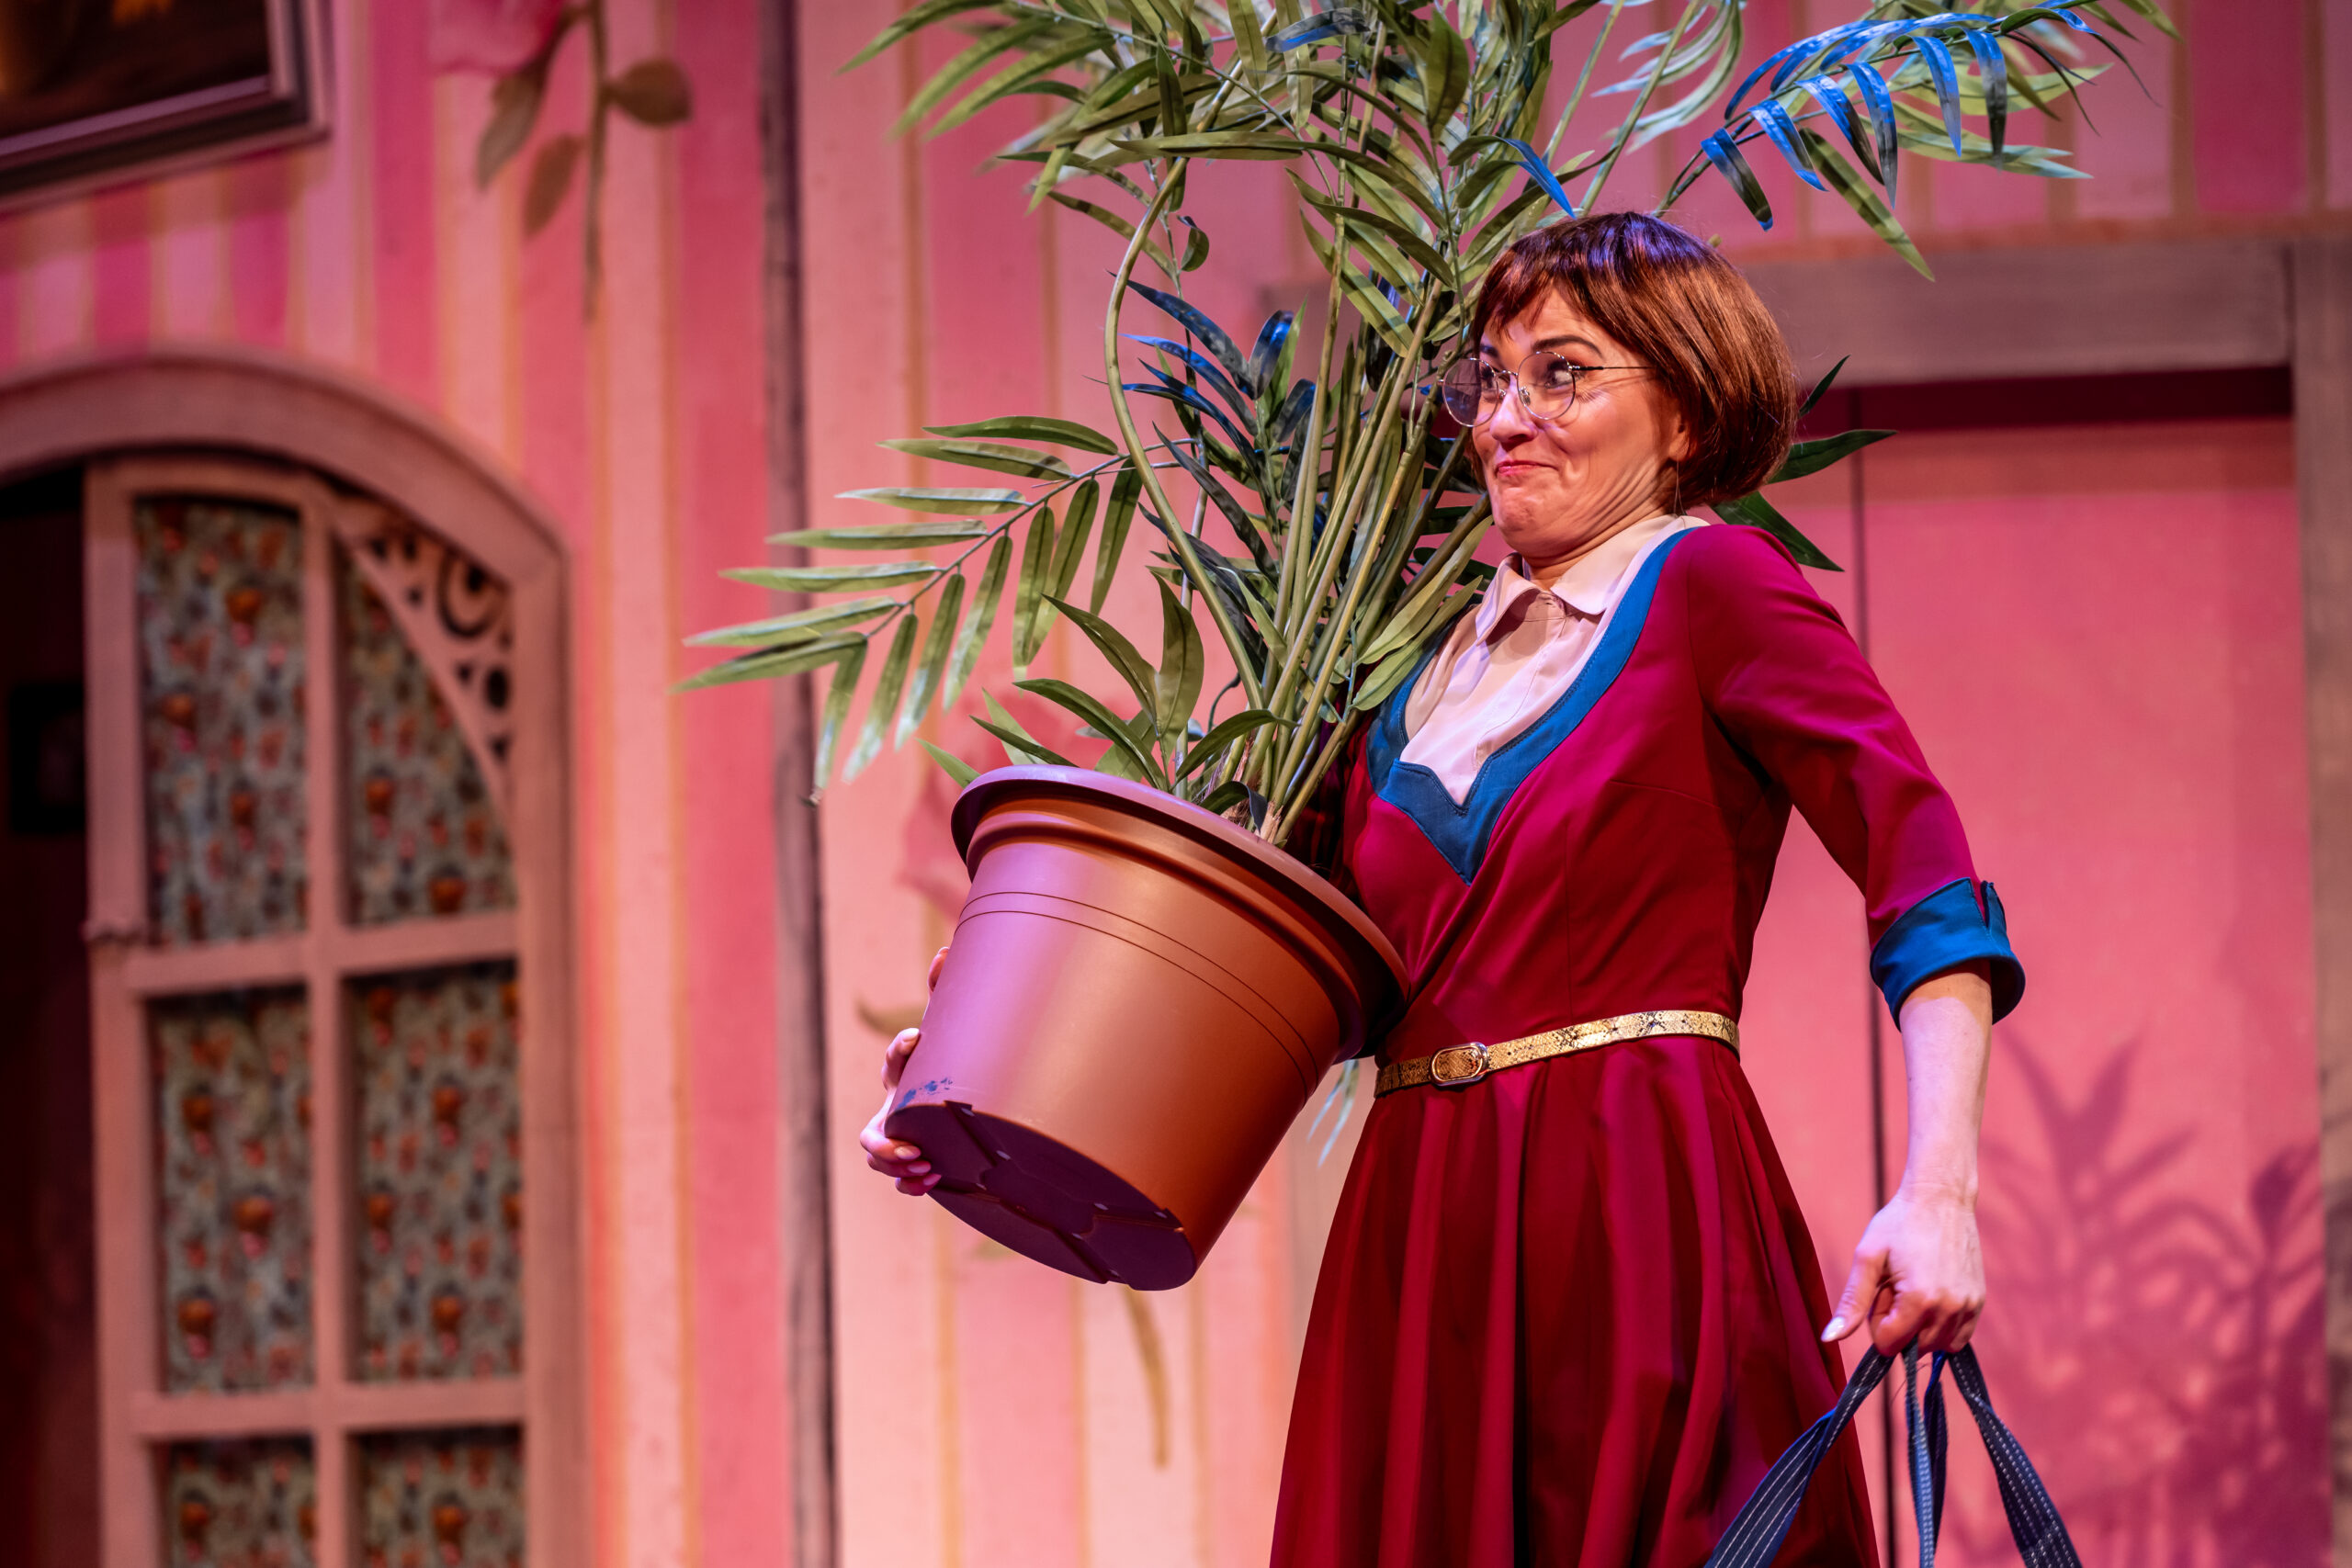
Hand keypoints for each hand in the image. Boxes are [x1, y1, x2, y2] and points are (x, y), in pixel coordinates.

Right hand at [859, 947, 949, 1195]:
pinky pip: (899, 1181)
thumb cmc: (947, 1062)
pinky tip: (930, 1184)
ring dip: (898, 1168)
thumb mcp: (949, 1033)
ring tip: (927, 1169)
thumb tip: (946, 949)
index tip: (916, 1039)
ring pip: (880, 1159)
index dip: (900, 1049)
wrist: (956, 1104)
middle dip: (888, 1142)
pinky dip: (910, 1186)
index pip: (895, 1061)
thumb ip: (945, 995)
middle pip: (872, 1131)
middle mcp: (894, 1109)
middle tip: (913, 1149)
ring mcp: (898, 1138)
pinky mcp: (909, 1162)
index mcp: (905, 1074)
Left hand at [1823, 1186, 1983, 1354]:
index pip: (1889, 1344)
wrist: (1941, 1198)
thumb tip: (1829, 1339)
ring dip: (1919, 1327)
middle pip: (1912, 1347)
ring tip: (1914, 1288)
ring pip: (1935, 1346)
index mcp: (1918, 1299)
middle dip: (1898, 1325)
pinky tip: (1932, 1298)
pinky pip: (1958, 1338)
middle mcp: (1948, 1308)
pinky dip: (1941, 1328)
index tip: (1881, 1291)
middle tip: (1897, 1286)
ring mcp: (1968, 1307)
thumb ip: (1852, 1303)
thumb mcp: (1867, 1258)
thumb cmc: (1899, 1223)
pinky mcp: (1978, 1302)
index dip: (1877, 1322)